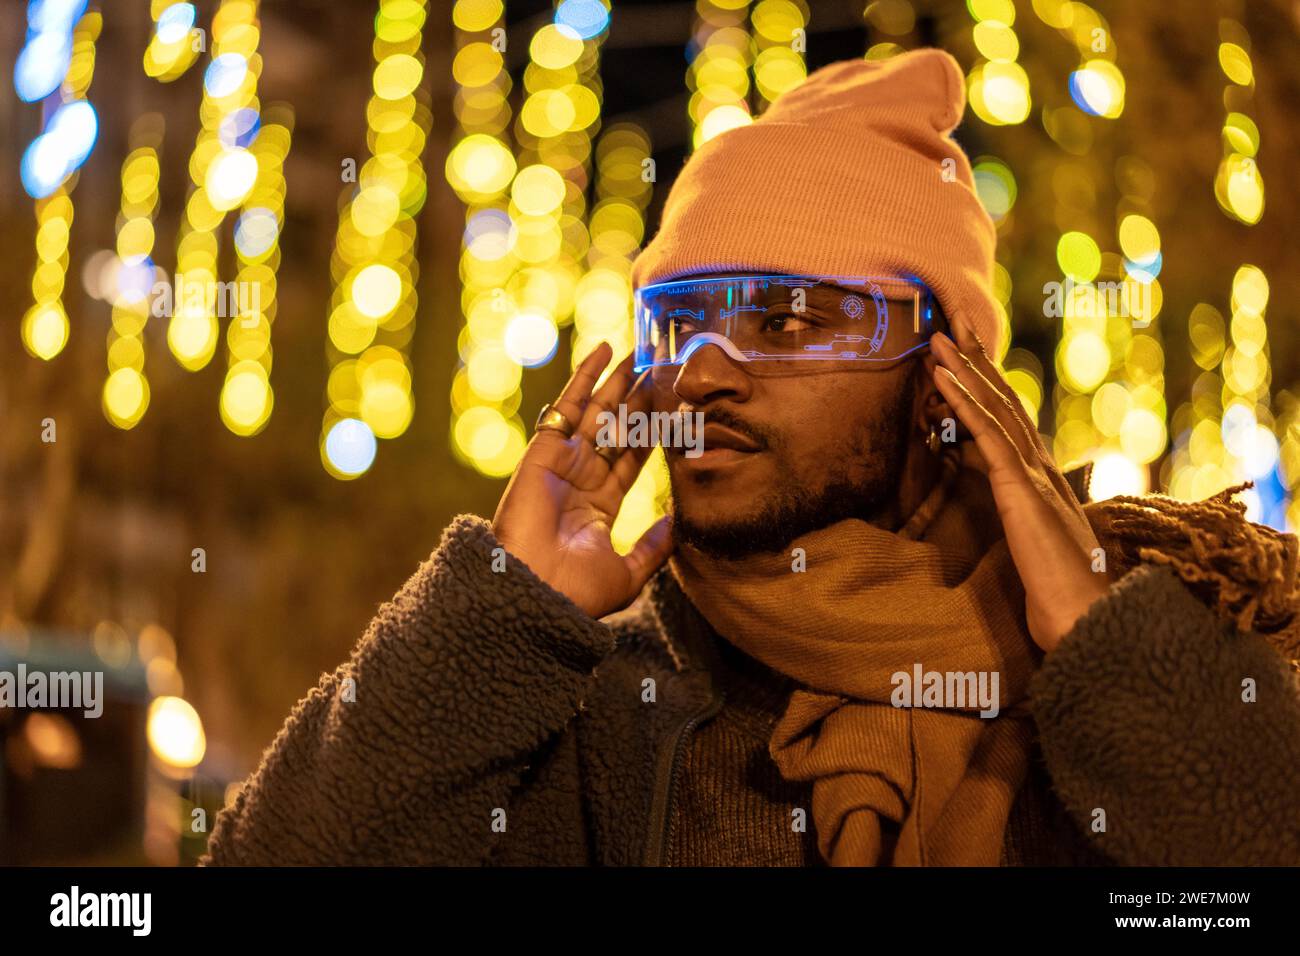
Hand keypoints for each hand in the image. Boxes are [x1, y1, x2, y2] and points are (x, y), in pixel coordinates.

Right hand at [492, 342, 672, 619]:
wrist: (536, 594)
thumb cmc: (577, 593)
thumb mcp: (629, 573)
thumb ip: (654, 548)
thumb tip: (679, 524)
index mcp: (598, 507)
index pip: (632, 459)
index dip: (653, 432)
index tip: (675, 407)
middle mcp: (580, 479)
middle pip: (617, 428)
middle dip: (639, 398)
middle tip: (662, 366)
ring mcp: (563, 462)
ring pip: (598, 411)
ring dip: (620, 380)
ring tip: (644, 350)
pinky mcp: (546, 450)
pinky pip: (569, 405)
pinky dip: (586, 376)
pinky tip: (606, 350)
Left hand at [927, 319, 1113, 652]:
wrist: (1085, 617)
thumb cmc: (1061, 594)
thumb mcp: (1032, 547)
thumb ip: (1021, 519)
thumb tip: (1008, 507)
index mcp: (1042, 480)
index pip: (1011, 424)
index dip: (989, 389)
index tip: (969, 360)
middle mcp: (1040, 468)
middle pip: (1004, 403)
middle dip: (977, 364)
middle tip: (953, 328)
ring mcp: (1032, 474)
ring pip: (995, 408)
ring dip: (965, 370)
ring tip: (940, 339)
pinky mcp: (1020, 488)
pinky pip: (987, 434)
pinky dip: (964, 401)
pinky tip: (943, 377)